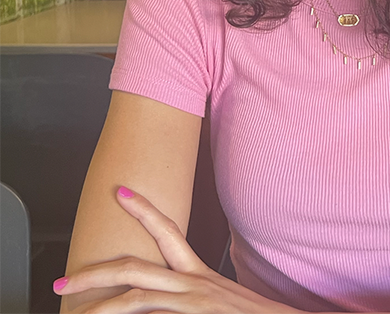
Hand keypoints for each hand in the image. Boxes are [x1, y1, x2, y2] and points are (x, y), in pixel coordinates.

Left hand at [54, 186, 292, 313]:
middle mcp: (194, 283)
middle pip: (136, 267)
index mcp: (199, 275)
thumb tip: (167, 303)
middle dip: (93, 272)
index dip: (143, 209)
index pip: (167, 231)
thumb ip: (192, 296)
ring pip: (135, 299)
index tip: (120, 193)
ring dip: (99, 307)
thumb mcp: (220, 302)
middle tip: (63, 278)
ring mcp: (193, 301)